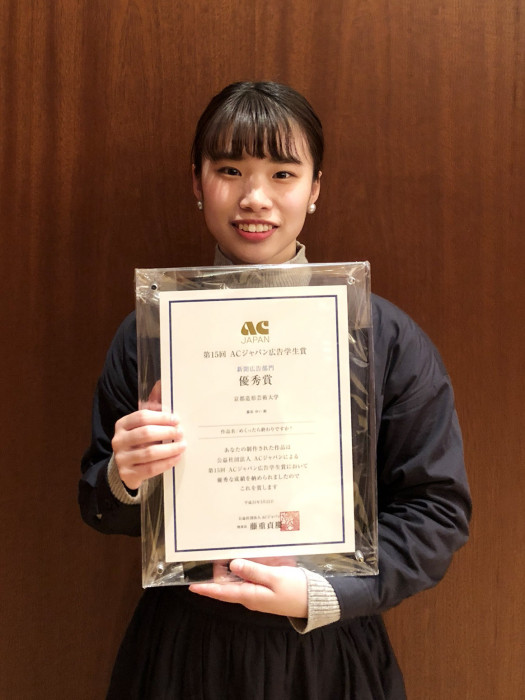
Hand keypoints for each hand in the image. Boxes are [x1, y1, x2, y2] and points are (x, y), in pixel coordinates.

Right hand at [112, 409, 185, 489]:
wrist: (127, 467)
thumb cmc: (139, 442)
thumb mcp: (142, 425)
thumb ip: (152, 409)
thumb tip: (159, 385)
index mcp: (122, 425)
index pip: (142, 416)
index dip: (161, 417)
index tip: (176, 419)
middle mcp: (118, 440)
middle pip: (146, 433)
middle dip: (167, 432)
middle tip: (181, 432)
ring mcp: (121, 458)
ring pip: (149, 453)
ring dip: (170, 449)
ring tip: (182, 445)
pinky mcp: (127, 474)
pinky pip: (151, 468)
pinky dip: (166, 462)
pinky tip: (177, 457)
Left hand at [189, 558, 307, 617]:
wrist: (313, 601)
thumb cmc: (295, 589)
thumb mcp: (274, 577)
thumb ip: (253, 571)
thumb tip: (232, 565)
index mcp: (250, 595)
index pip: (223, 593)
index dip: (207, 588)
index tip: (192, 586)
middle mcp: (250, 597)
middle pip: (227, 586)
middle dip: (216, 574)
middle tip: (209, 557)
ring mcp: (257, 594)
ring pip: (236, 583)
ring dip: (228, 572)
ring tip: (219, 557)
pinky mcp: (264, 591)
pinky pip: (247, 581)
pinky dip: (241, 571)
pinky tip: (241, 561)